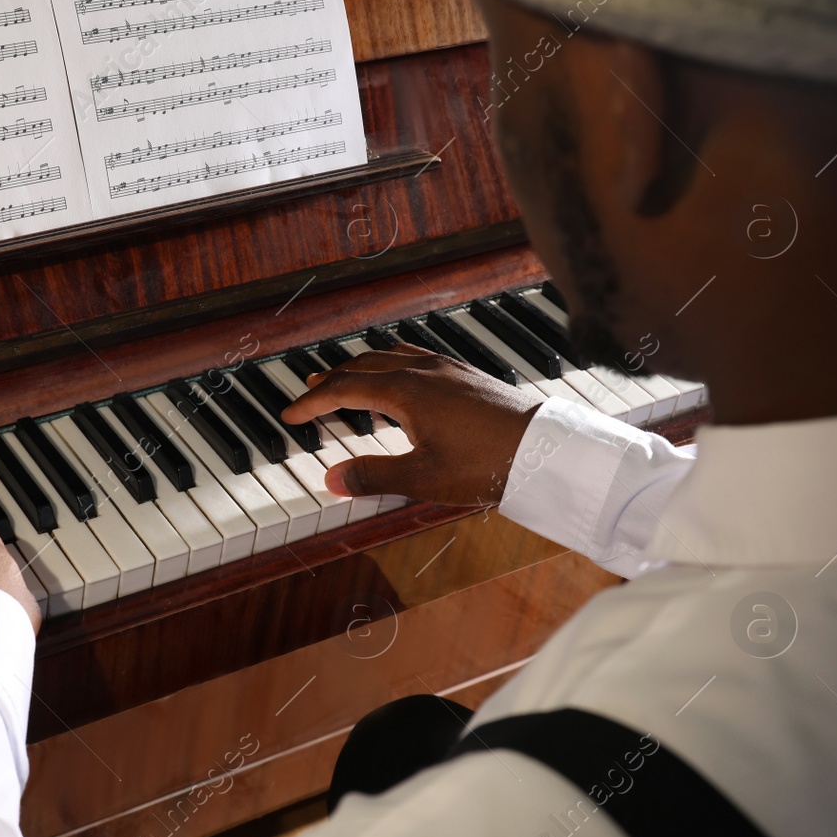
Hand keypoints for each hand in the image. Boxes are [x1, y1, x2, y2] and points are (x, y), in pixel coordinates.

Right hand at [281, 343, 543, 505]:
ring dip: (362, 368)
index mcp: (406, 391)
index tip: (290, 415)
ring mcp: (447, 369)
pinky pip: (416, 358)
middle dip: (332, 379)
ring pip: (391, 357)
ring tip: (348, 382)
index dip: (313, 402)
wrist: (545, 451)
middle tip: (310, 393)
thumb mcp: (422, 479)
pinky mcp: (467, 376)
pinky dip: (392, 365)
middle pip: (363, 365)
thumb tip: (330, 479)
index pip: (344, 389)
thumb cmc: (487, 464)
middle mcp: (423, 371)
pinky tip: (401, 380)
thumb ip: (372, 476)